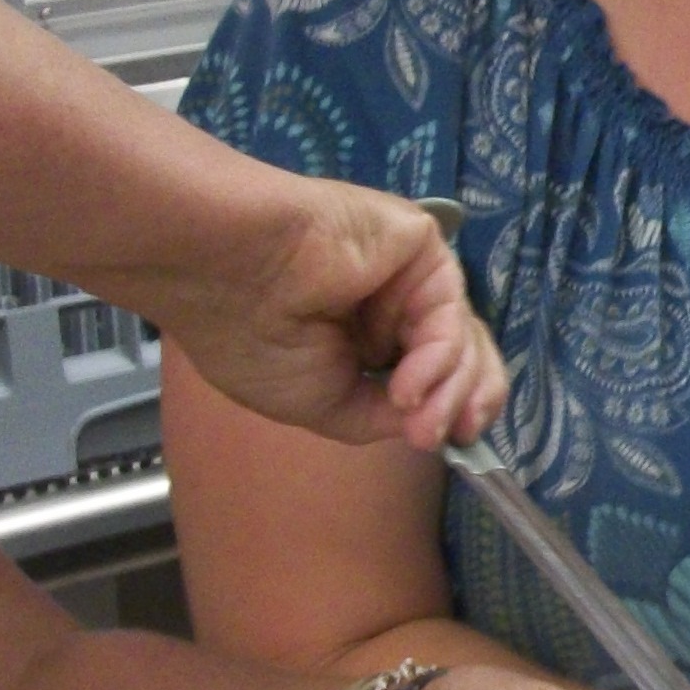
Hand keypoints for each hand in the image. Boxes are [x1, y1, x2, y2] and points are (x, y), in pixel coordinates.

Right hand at [136, 174, 506, 448]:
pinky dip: (438, 358)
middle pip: (463, 352)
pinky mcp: (419, 245)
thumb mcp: (320, 403)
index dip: (450, 407)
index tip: (453, 444)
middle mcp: (390, 301)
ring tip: (421, 424)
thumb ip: (378, 415)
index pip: (432, 370)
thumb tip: (431, 426)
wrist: (221, 273)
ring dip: (450, 391)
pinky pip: (449, 311)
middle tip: (455, 437)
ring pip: (464, 336)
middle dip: (467, 401)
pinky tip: (405, 388)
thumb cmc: (247, 337)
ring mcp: (407, 271)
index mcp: (362, 334)